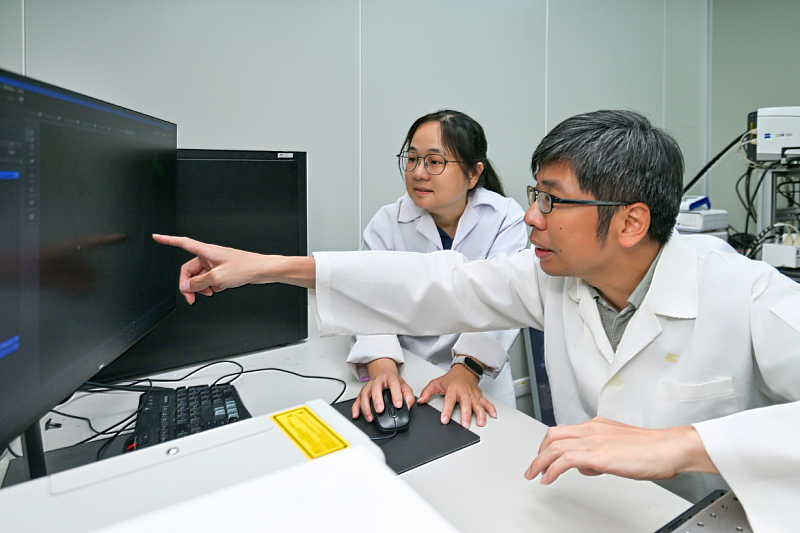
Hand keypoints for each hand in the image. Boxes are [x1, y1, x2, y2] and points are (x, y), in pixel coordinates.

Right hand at [152, 234, 314, 303]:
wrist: (262, 270)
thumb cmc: (245, 267)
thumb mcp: (218, 278)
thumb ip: (199, 283)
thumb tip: (188, 286)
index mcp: (206, 251)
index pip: (182, 243)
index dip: (168, 240)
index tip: (156, 237)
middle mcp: (209, 255)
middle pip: (189, 270)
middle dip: (189, 284)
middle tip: (192, 298)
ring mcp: (215, 263)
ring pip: (199, 277)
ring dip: (202, 287)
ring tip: (211, 292)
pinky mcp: (222, 269)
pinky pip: (209, 279)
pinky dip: (212, 286)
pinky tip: (221, 288)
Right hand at [352, 358, 414, 421]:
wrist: (384, 373)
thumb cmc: (394, 382)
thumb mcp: (405, 386)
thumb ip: (408, 397)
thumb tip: (407, 407)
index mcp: (390, 378)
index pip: (393, 384)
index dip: (396, 395)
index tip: (398, 405)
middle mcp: (378, 380)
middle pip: (376, 388)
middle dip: (377, 400)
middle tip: (380, 410)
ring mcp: (369, 386)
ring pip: (365, 394)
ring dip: (366, 406)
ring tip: (370, 417)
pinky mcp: (363, 391)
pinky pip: (357, 399)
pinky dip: (356, 408)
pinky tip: (356, 415)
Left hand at [417, 362, 496, 427]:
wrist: (464, 370)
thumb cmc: (451, 379)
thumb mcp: (437, 383)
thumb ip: (427, 392)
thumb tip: (420, 401)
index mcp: (453, 389)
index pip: (449, 400)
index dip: (447, 410)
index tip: (445, 419)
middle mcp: (464, 392)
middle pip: (466, 404)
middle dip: (466, 414)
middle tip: (465, 424)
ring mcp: (473, 394)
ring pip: (477, 404)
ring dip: (480, 414)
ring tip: (481, 423)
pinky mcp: (479, 395)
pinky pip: (486, 402)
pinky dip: (490, 408)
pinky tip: (493, 415)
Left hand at [524, 417, 718, 484]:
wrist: (670, 448)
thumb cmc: (653, 449)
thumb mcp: (621, 447)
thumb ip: (603, 452)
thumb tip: (591, 464)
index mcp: (597, 426)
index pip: (564, 431)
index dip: (550, 445)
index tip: (544, 457)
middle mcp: (592, 429)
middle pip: (553, 435)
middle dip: (539, 452)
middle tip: (534, 467)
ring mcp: (593, 440)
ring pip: (555, 446)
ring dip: (540, 462)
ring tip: (534, 475)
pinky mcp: (597, 454)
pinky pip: (565, 460)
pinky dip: (552, 470)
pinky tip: (548, 479)